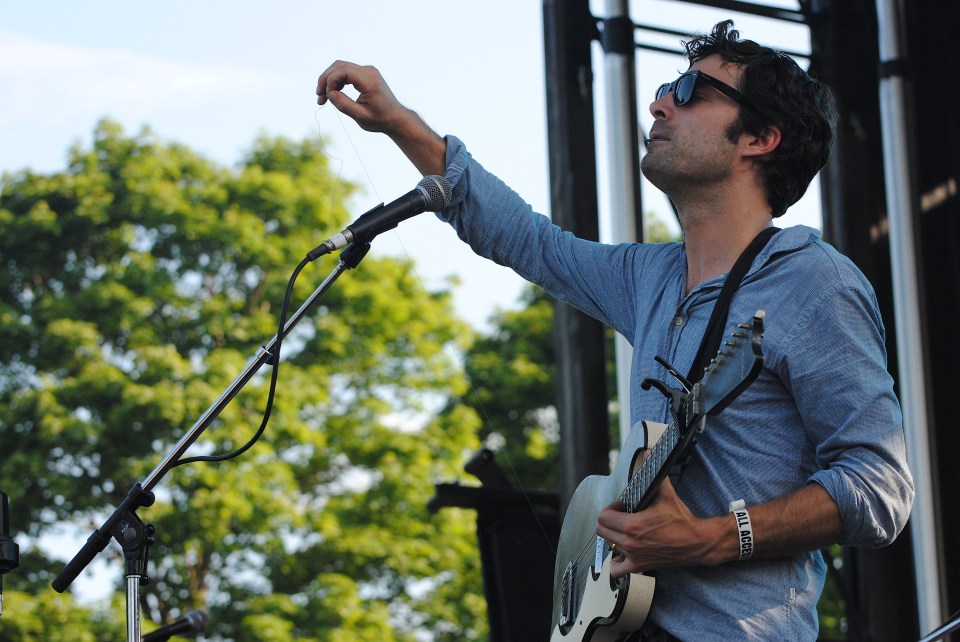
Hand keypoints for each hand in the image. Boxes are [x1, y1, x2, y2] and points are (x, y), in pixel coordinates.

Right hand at [316, 61, 407, 134]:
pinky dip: (337, 81)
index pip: (343, 70)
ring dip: (329, 80)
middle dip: (325, 79)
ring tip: (323, 97)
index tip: (325, 96)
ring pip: (341, 67)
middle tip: (318, 96)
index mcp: (370, 81)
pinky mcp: (365, 74)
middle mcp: (369, 71)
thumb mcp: (360, 117)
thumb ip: (343, 104)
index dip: (330, 81)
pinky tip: (332, 94)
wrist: (396, 118)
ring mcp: (368, 71)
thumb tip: (329, 93)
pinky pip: (346, 72)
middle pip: (339, 65)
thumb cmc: (380, 120)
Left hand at [595, 477, 722, 577]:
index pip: (602, 516)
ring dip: (613, 537)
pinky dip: (616, 562)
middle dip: (609, 520)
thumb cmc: (682, 521)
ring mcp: (633, 556)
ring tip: (625, 532)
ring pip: (608, 546)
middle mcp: (629, 542)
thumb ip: (655, 475)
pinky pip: (617, 569)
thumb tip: (649, 454)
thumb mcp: (666, 494)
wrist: (697, 542)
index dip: (611, 508)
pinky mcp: (640, 566)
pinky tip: (623, 553)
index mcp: (632, 524)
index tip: (622, 506)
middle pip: (601, 530)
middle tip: (622, 516)